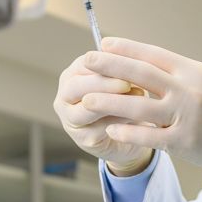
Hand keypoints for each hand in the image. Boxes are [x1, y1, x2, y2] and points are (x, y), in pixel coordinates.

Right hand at [52, 52, 155, 173]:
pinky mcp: (83, 139)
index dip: (105, 63)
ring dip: (111, 103)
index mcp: (72, 74)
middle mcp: (64, 97)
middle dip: (102, 83)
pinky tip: (135, 116)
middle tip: (127, 84)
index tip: (127, 63)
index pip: (83, 64)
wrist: (128, 132)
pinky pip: (99, 128)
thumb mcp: (122, 79)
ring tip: (137, 98)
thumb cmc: (124, 97)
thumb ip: (121, 70)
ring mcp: (70, 119)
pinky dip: (118, 120)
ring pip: (85, 109)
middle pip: (75, 87)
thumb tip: (128, 62)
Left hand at [77, 37, 201, 175]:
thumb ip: (182, 76)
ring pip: (138, 105)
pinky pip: (149, 136)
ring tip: (87, 98)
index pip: (154, 54)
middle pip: (141, 74)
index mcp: (195, 72)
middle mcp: (188, 90)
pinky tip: (110, 130)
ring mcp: (186, 116)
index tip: (105, 43)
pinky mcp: (185, 142)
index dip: (127, 48)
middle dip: (110, 66)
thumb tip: (151, 66)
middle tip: (86, 60)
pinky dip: (127, 132)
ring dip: (110, 100)